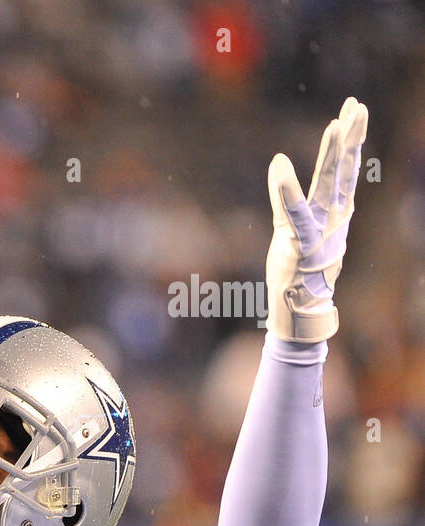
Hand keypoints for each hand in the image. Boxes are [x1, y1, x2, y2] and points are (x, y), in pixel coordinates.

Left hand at [265, 96, 367, 342]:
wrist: (299, 310)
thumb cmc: (298, 274)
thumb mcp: (298, 235)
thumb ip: (296, 209)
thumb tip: (298, 193)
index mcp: (333, 214)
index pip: (345, 171)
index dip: (350, 142)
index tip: (354, 111)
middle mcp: (331, 219)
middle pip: (342, 170)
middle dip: (350, 137)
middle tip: (357, 105)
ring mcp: (319, 230)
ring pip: (329, 185)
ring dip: (333, 154)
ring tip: (338, 123)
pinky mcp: (301, 244)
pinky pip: (294, 212)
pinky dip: (286, 188)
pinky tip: (280, 163)